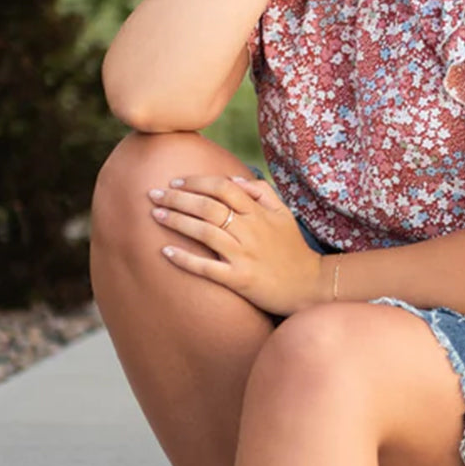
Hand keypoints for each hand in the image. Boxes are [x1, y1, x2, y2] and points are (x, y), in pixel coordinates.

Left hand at [149, 173, 328, 315]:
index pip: (223, 188)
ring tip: (156, 215)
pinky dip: (185, 259)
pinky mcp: (240, 279)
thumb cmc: (293, 250)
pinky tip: (165, 252)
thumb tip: (234, 179)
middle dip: (177, 198)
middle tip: (153, 195)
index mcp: (259, 213)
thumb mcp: (284, 215)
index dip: (197, 182)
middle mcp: (250, 231)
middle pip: (208, 206)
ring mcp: (244, 255)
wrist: (310, 286)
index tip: (175, 182)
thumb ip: (262, 193)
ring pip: (204, 232)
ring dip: (177, 221)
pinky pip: (207, 267)